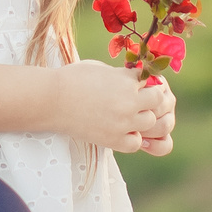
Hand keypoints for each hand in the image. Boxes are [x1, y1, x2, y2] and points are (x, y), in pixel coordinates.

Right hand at [48, 60, 177, 153]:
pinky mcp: (113, 140)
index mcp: (126, 79)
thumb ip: (123, 76)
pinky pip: (136, 143)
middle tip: (138, 99)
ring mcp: (123, 122)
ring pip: (151, 122)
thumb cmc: (73, 78)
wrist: (52, 99)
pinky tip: (121, 130)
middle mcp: (129, 101)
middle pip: (159, 101)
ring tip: (128, 115)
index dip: (147, 81)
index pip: (153, 79)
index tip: (138, 82)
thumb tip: (139, 79)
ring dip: (143, 118)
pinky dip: (132, 137)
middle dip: (150, 98)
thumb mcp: (103, 68)